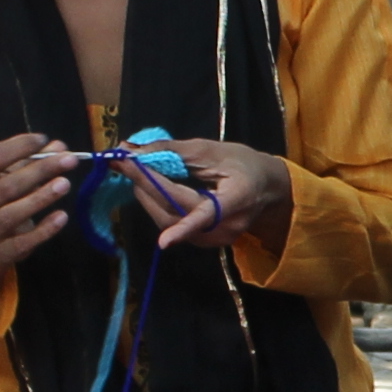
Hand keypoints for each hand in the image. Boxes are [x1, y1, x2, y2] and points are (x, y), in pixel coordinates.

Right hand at [0, 133, 79, 285]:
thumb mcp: (2, 176)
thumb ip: (29, 160)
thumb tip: (59, 147)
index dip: (18, 147)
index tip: (43, 139)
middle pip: (6, 186)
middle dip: (40, 170)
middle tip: (69, 160)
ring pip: (12, 213)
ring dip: (41, 197)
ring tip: (65, 183)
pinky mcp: (1, 252)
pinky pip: (24, 241)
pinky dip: (44, 229)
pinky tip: (62, 216)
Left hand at [120, 135, 289, 254]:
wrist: (267, 187)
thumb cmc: (243, 163)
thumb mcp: (212, 149)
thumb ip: (173, 150)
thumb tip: (133, 148)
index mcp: (238, 199)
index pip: (208, 216)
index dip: (185, 229)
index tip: (164, 242)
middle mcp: (228, 226)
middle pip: (177, 213)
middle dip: (146, 187)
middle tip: (124, 163)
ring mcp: (216, 238)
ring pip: (171, 222)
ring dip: (147, 197)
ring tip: (136, 172)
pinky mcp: (205, 241)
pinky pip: (174, 224)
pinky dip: (157, 205)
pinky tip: (150, 188)